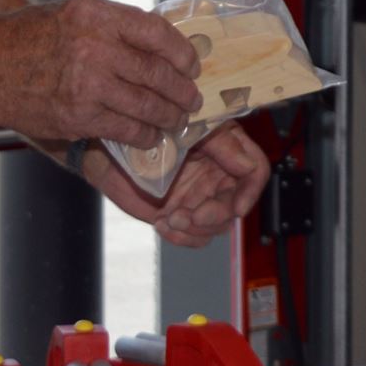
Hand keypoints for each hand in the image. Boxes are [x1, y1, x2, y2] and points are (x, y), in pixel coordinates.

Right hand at [0, 0, 199, 149]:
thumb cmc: (28, 36)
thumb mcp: (73, 11)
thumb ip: (114, 24)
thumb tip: (160, 44)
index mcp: (96, 15)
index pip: (156, 32)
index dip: (182, 52)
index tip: (192, 64)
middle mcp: (94, 47)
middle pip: (157, 72)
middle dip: (182, 90)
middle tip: (192, 99)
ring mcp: (86, 84)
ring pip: (147, 105)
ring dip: (169, 117)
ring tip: (177, 120)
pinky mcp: (77, 116)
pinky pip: (126, 129)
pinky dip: (145, 135)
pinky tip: (150, 136)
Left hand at [84, 122, 270, 247]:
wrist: (111, 150)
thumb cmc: (148, 130)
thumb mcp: (190, 129)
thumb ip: (222, 144)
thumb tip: (247, 165)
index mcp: (225, 150)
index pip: (255, 172)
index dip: (250, 192)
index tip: (237, 207)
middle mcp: (216, 176)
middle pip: (235, 206)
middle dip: (215, 216)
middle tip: (191, 215)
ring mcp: (199, 197)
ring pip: (215, 226)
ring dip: (194, 229)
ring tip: (169, 219)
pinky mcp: (181, 214)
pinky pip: (192, 236)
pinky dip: (180, 237)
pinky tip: (163, 224)